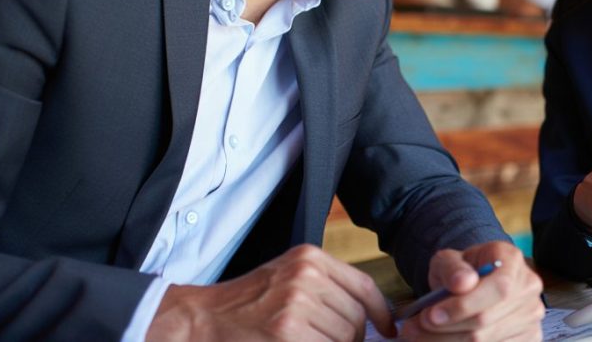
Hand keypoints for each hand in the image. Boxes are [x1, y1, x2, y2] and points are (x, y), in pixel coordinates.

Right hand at [146, 244, 395, 340]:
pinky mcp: (287, 333)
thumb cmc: (248, 302)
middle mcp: (306, 276)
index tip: (388, 329)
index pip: (364, 285)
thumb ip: (326, 289)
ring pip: (344, 337)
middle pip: (356, 317)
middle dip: (352, 339)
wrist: (203, 319)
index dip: (381, 312)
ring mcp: (296, 305)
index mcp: (310, 258)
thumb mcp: (288, 278)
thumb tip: (372, 318)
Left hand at [399, 241, 543, 340]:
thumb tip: (462, 283)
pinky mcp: (527, 338)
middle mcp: (528, 288)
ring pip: (485, 341)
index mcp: (512, 260)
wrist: (475, 282)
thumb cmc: (461, 271)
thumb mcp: (449, 260)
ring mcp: (531, 317)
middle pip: (487, 320)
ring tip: (417, 336)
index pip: (498, 288)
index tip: (429, 315)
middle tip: (411, 329)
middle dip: (445, 330)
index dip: (464, 305)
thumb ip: (452, 268)